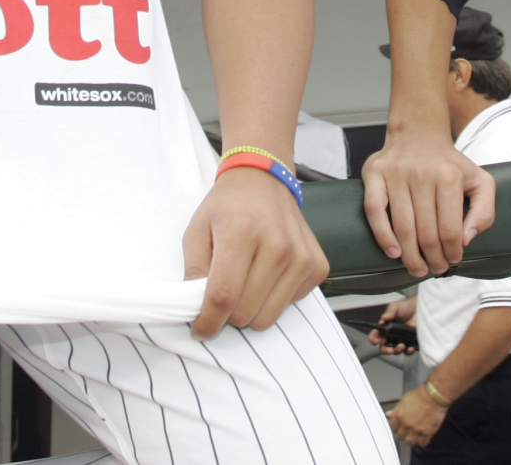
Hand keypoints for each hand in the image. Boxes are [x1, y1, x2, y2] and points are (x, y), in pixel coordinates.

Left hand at [183, 164, 327, 338]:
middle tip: (223, 294)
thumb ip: (193, 271)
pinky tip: (266, 275)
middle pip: (245, 312)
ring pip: (268, 317)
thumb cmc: (228, 206)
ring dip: (251, 310)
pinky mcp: (317, 265)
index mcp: (241, 232)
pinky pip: (289, 305)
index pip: (223, 295)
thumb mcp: (196, 230)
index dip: (208, 321)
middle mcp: (277, 245)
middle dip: (227, 314)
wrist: (263, 181)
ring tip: (244, 282)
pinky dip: (273, 299)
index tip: (200, 329)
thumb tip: (195, 309)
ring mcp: (301, 256)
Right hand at [360, 126, 493, 277]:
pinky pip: (374, 210)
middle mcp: (422, 173)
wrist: (418, 134)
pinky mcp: (374, 173)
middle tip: (435, 269)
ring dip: (410, 256)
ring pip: (402, 226)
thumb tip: (466, 239)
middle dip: (432, 259)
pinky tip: (393, 251)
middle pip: (425, 232)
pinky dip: (382, 235)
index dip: (452, 252)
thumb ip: (484, 211)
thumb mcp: (480, 181)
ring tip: (417, 268)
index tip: (452, 261)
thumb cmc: (448, 163)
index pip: (450, 229)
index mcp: (449, 175)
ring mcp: (395, 173)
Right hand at [366, 296, 417, 355]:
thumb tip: (383, 318)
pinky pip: (407, 351)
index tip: (378, 341)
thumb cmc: (406, 307)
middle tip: (390, 350)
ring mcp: (400, 340)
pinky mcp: (409, 343)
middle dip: (385, 350)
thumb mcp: (396, 307)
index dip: (374, 340)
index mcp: (385, 327)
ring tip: (402, 345)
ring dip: (397, 351)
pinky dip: (408, 351)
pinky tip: (411, 347)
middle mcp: (391, 335)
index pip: (375, 336)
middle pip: (383, 347)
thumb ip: (390, 312)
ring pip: (395, 351)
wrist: (419, 309)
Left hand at [387, 382, 446, 446]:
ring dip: (411, 440)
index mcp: (399, 415)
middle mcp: (407, 424)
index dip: (397, 428)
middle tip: (407, 432)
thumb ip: (396, 410)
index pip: (393, 427)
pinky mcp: (427, 432)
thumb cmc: (420, 395)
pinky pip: (422, 443)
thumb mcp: (404, 400)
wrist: (433, 395)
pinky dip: (422, 442)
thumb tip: (389, 414)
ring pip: (410, 442)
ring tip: (414, 437)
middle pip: (401, 436)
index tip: (400, 427)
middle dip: (403, 435)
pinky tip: (422, 438)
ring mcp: (417, 429)